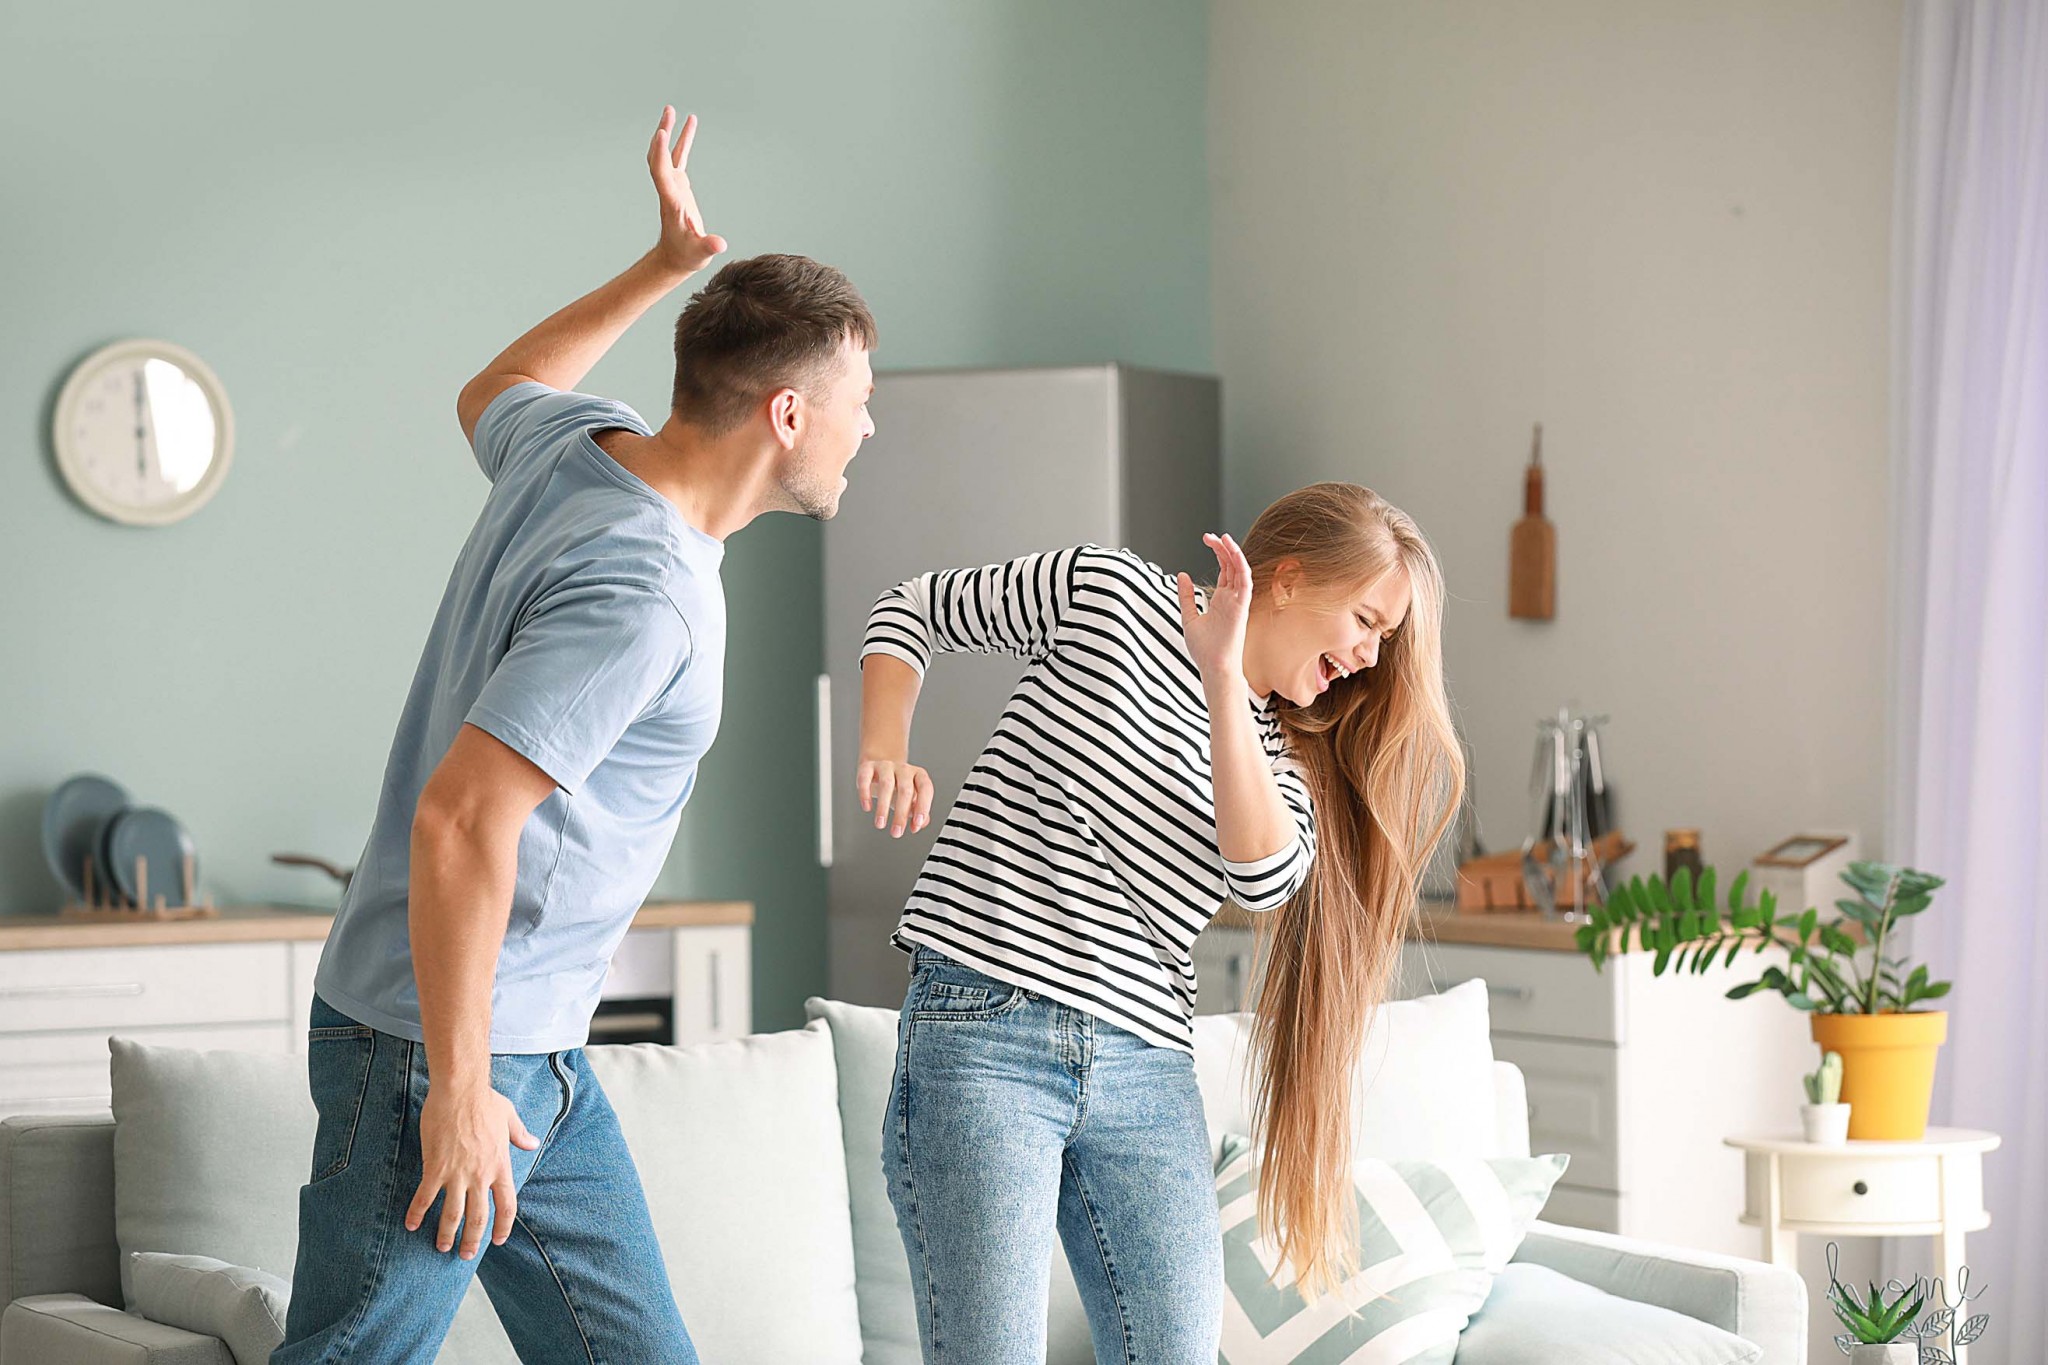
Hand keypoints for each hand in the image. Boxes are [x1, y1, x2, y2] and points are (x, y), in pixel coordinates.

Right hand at [405, 1082, 540, 1258]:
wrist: (460, 1090)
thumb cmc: (485, 1100)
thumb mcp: (509, 1116)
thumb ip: (520, 1134)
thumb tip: (532, 1143)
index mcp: (501, 1165)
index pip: (507, 1205)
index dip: (503, 1226)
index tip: (497, 1240)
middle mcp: (481, 1175)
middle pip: (479, 1217)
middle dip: (472, 1239)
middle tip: (465, 1255)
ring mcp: (458, 1173)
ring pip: (453, 1213)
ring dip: (447, 1233)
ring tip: (442, 1247)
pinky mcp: (435, 1167)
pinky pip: (425, 1196)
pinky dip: (417, 1213)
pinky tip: (410, 1225)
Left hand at [647, 106, 726, 275]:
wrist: (676, 258)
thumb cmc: (688, 256)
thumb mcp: (700, 253)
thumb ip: (709, 246)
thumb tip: (720, 244)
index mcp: (671, 201)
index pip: (661, 172)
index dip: (660, 153)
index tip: (661, 133)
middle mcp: (668, 189)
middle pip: (658, 156)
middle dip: (662, 134)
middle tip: (667, 112)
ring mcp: (673, 185)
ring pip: (667, 153)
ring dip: (669, 131)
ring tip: (674, 110)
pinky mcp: (679, 185)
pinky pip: (679, 158)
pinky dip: (683, 141)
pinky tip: (690, 124)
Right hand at [856, 756, 934, 837]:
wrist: (881, 771)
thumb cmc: (898, 787)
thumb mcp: (911, 800)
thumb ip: (917, 812)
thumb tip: (918, 826)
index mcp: (919, 775)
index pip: (925, 789)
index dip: (923, 806)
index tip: (917, 823)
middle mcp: (904, 769)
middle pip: (905, 790)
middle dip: (901, 814)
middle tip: (896, 832)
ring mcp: (886, 766)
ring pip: (886, 785)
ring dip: (883, 807)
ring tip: (880, 824)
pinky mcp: (868, 767)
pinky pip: (865, 778)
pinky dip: (865, 794)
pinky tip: (867, 807)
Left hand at [1177, 532, 1251, 684]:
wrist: (1213, 667)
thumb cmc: (1204, 649)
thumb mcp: (1189, 616)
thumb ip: (1187, 596)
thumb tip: (1182, 574)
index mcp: (1221, 599)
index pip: (1225, 569)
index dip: (1218, 552)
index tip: (1207, 538)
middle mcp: (1232, 598)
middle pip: (1232, 565)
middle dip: (1223, 547)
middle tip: (1210, 535)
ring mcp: (1238, 601)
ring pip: (1240, 570)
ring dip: (1233, 552)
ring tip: (1223, 537)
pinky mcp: (1241, 607)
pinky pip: (1245, 582)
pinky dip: (1241, 565)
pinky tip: (1233, 552)